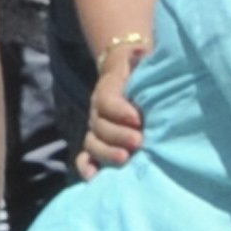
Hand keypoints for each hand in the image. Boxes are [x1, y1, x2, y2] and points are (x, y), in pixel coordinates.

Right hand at [78, 39, 149, 179]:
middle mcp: (99, 109)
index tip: (138, 118)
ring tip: (126, 159)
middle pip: (100, 125)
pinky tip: (96, 177)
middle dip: (118, 135)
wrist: (131, 72)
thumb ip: (145, 58)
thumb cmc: (144, 68)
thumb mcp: (145, 59)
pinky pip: (86, 157)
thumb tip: (144, 52)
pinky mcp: (98, 142)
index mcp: (109, 87)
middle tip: (139, 141)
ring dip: (107, 152)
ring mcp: (96, 127)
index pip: (108, 100)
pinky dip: (88, 167)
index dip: (120, 110)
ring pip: (93, 142)